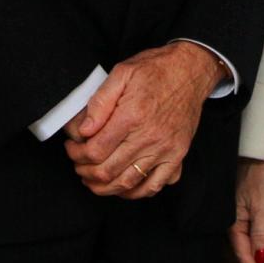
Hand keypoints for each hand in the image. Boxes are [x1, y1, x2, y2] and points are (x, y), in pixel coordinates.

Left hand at [63, 41, 225, 198]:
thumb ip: (100, 101)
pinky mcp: (177, 156)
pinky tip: (122, 187)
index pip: (95, 150)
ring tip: (93, 179)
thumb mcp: (122, 72)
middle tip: (78, 164)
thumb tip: (84, 129)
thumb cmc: (157, 70)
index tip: (72, 148)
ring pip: (127, 184)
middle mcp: (149, 137)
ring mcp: (166, 150)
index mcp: (132, 116)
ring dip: (104, 187)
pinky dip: (135, 193)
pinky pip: (154, 186)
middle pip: (107, 171)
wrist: (191, 71)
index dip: (76, 154)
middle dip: (85, 172)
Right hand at [230, 158, 263, 262]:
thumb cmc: (260, 174)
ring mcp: (245, 215)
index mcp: (235, 223)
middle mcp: (238, 221)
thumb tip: (261, 260)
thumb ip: (261, 233)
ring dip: (262, 259)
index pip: (244, 255)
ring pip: (253, 244)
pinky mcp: (253, 209)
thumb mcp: (262, 205)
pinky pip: (257, 233)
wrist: (260, 150)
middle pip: (247, 252)